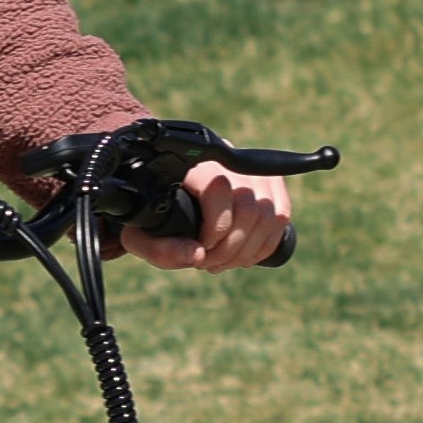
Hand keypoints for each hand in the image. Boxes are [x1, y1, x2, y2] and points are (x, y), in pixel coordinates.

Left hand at [136, 160, 290, 271]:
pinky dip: (265, 243)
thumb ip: (160, 249)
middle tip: (210, 262)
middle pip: (249, 205)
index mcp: (191, 165)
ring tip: (224, 261)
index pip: (219, 188)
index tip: (202, 247)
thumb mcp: (140, 235)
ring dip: (249, 250)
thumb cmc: (150, 218)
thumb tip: (198, 255)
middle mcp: (225, 159)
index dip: (216, 228)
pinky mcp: (267, 181)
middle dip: (232, 247)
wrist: (164, 198)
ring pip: (269, 212)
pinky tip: (244, 255)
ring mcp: (250, 168)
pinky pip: (281, 214)